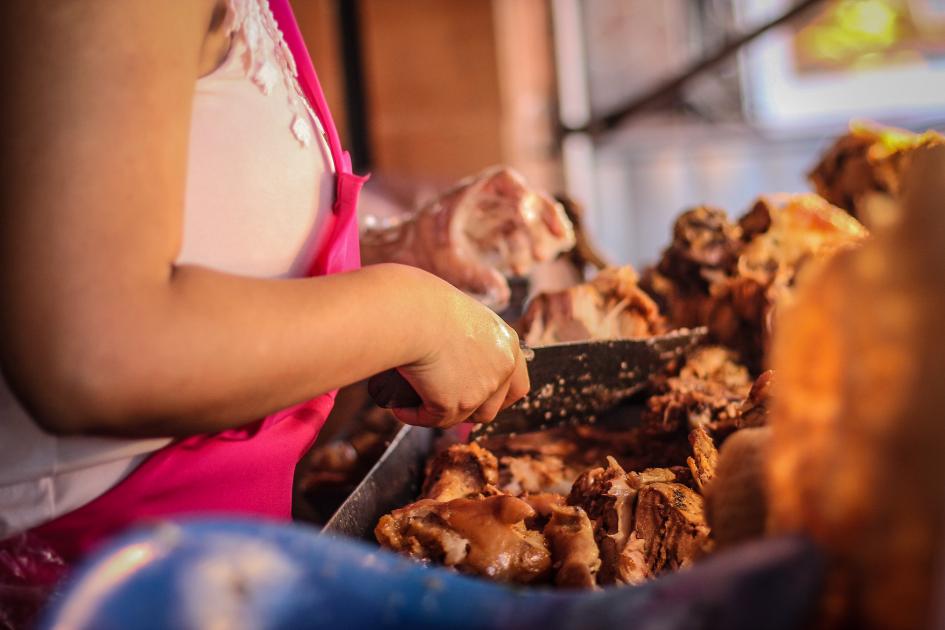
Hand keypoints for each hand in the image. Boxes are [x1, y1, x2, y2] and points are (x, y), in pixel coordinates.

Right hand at [392, 283, 529, 427]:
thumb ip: (465, 336)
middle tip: (444, 400)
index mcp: (507, 343)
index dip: (499, 395)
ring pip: (465, 417)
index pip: (518, 384)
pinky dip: (415, 416)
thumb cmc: (425, 302)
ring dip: (444, 414)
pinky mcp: (454, 404)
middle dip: (470, 410)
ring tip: (419, 402)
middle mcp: (502, 368)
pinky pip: (434, 420)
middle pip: (493, 407)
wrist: (412, 313)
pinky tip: (401, 408)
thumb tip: (447, 354)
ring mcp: (481, 389)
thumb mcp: (458, 314)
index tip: (479, 395)